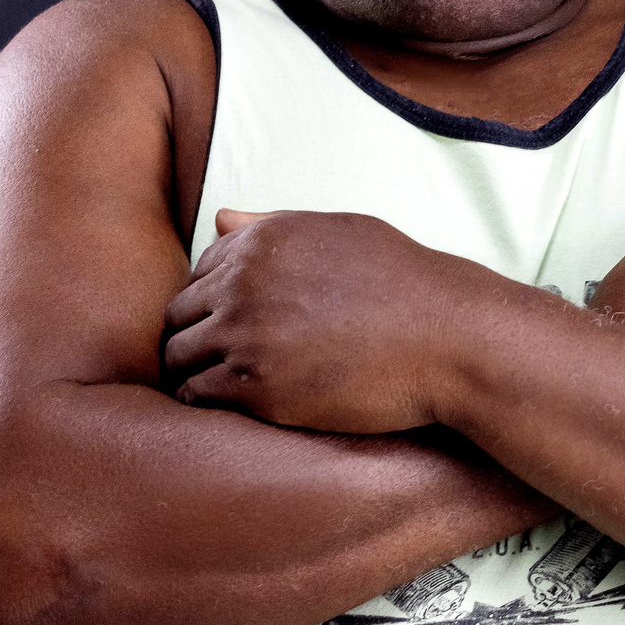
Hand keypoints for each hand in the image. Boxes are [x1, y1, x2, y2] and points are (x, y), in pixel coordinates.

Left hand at [163, 209, 478, 431]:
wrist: (447, 337)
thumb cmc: (403, 281)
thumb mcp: (339, 231)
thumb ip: (272, 226)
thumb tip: (220, 218)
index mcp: (261, 241)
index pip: (197, 273)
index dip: (213, 302)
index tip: (234, 324)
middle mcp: (243, 283)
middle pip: (178, 317)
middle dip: (194, 336)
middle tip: (220, 360)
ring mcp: (246, 337)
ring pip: (178, 359)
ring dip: (193, 372)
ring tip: (222, 386)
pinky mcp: (257, 390)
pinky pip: (198, 397)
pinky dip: (206, 402)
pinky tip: (234, 406)